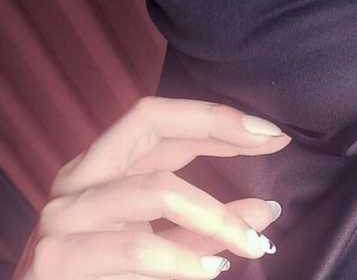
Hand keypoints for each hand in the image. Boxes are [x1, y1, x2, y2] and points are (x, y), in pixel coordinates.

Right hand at [12, 96, 291, 279]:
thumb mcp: (162, 243)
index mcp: (100, 169)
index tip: (272, 133)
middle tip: (273, 140)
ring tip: (252, 244)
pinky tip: (210, 271)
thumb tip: (268, 209)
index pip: (159, 119)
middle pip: (150, 122)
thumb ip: (206, 225)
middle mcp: (78, 180)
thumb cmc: (107, 278)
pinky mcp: (57, 260)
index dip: (217, 118)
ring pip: (158, 190)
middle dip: (218, 127)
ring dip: (218, 217)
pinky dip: (184, 261)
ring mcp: (64, 217)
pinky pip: (138, 248)